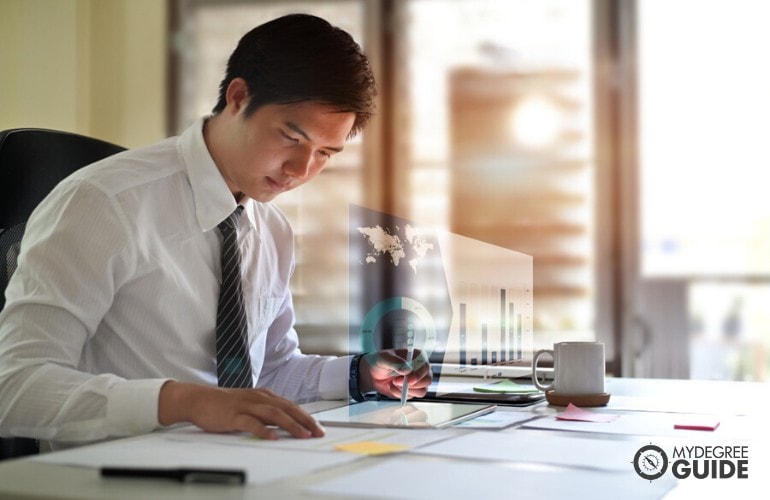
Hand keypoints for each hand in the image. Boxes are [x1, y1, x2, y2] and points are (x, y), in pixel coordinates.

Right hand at [158, 381, 324, 439]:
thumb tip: (285, 423)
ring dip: (291, 425)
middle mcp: (258, 398)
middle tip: (317, 432)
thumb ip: (266, 411)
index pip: (290, 406)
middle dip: (305, 421)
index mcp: (264, 395)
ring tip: (302, 435)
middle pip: (287, 408)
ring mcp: (246, 406)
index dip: (306, 416)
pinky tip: (273, 437)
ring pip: (274, 414)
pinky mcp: (234, 415)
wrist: (199, 399)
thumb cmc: (225, 404)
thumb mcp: (250, 404)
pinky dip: (263, 430)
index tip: (318, 427)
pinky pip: (251, 423)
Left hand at [359, 349, 432, 399]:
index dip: (420, 374)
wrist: (373, 374)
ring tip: (393, 382)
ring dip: (406, 389)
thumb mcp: (384, 358)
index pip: (426, 366)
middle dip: (412, 384)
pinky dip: (400, 394)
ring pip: (422, 390)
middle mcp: (420, 368)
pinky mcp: (412, 390)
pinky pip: (412, 396)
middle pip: (427, 380)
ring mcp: (417, 381)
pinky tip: (392, 387)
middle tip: (396, 381)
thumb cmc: (380, 361)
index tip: (409, 379)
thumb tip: (407, 370)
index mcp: (416, 356)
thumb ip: (395, 362)